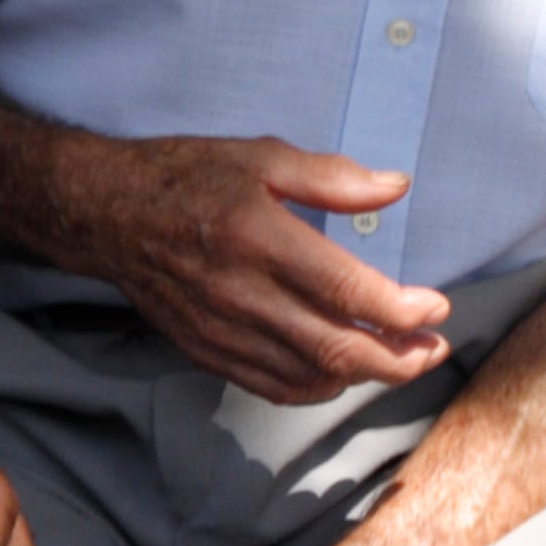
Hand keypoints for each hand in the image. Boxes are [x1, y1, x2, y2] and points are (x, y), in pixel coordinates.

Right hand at [54, 134, 453, 403]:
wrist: (107, 213)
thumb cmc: (186, 177)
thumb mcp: (260, 156)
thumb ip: (332, 177)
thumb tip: (395, 187)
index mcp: (259, 238)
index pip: (348, 293)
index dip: (403, 310)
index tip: (438, 308)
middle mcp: (241, 293)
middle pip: (338, 350)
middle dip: (400, 359)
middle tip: (435, 348)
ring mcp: (222, 330)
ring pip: (310, 377)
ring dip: (365, 378)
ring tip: (402, 360)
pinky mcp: (207, 351)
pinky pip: (273, 387)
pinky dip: (318, 389)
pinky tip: (343, 374)